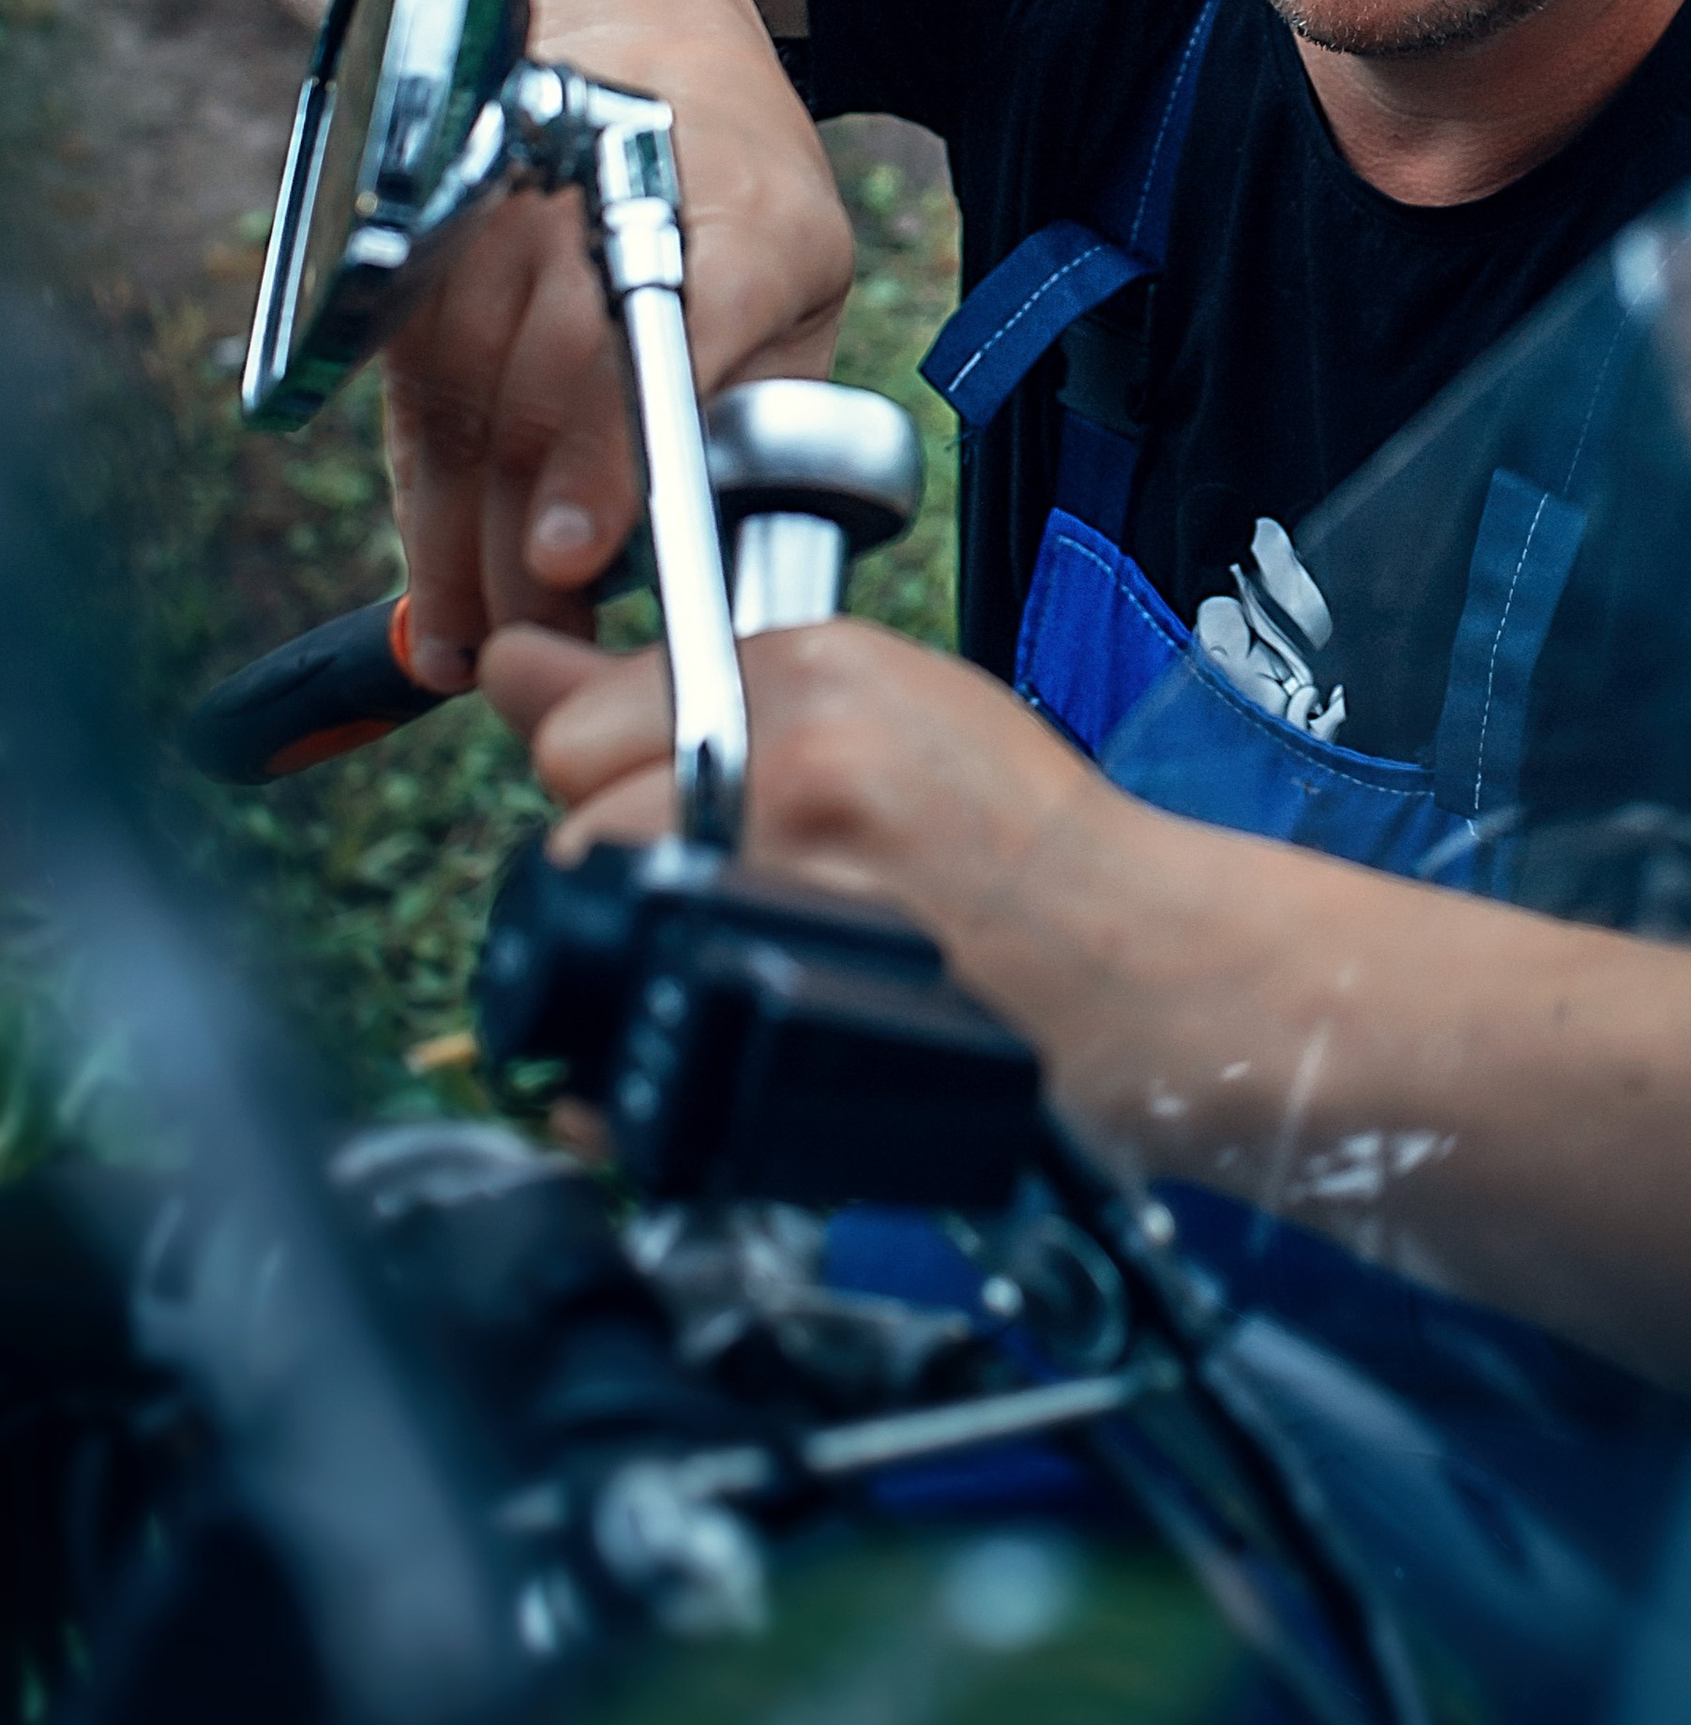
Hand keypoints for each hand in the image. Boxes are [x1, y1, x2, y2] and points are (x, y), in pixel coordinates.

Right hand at [385, 23, 852, 687]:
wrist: (621, 22)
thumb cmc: (738, 185)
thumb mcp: (806, 272)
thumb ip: (773, 396)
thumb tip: (729, 547)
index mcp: (746, 213)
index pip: (667, 334)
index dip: (610, 451)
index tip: (573, 559)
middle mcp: (602, 203)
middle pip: (541, 390)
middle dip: (529, 545)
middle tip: (543, 662)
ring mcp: (499, 220)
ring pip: (463, 408)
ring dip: (465, 547)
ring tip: (485, 656)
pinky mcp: (427, 256)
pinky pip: (416, 403)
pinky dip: (426, 506)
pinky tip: (442, 593)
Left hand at [480, 613, 1120, 1001]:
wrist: (1144, 964)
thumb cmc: (1026, 838)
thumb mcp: (881, 700)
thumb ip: (683, 682)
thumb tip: (512, 662)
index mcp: (815, 671)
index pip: (587, 714)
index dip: (623, 765)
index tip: (686, 793)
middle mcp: (792, 763)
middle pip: (576, 818)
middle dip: (628, 854)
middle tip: (741, 875)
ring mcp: (788, 884)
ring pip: (597, 921)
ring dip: (645, 943)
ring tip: (754, 941)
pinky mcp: (785, 1005)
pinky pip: (616, 1046)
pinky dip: (631, 1062)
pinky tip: (726, 1020)